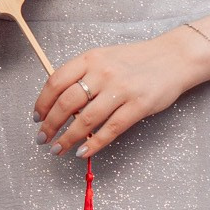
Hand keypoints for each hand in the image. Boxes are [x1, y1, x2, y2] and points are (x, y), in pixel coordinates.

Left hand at [33, 28, 209, 157]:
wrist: (173, 58)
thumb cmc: (135, 60)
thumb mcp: (104, 58)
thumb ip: (82, 74)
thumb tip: (58, 101)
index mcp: (90, 59)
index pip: (56, 82)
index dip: (42, 103)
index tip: (37, 117)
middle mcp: (102, 73)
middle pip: (66, 103)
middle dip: (50, 124)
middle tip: (42, 138)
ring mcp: (121, 90)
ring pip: (86, 119)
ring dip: (68, 138)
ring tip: (58, 149)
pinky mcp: (138, 106)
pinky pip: (111, 129)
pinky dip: (94, 143)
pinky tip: (83, 152)